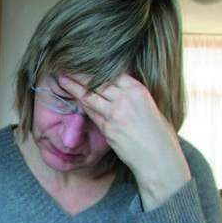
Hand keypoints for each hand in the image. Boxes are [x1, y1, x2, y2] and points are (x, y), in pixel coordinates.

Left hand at [59, 73, 189, 209]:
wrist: (159, 158)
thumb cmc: (159, 135)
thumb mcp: (150, 107)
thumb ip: (133, 97)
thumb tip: (119, 91)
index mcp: (138, 90)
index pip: (112, 73)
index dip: (96, 69)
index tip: (86, 65)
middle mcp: (125, 98)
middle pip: (97, 82)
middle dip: (80, 74)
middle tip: (66, 67)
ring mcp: (114, 113)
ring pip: (89, 96)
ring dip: (73, 87)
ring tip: (62, 79)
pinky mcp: (107, 128)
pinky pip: (91, 113)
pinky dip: (82, 104)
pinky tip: (74, 99)